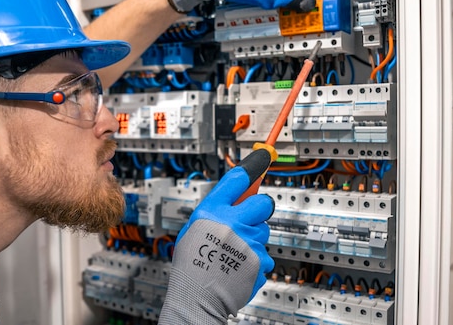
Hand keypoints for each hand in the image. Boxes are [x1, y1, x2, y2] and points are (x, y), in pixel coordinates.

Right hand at [158, 149, 274, 323]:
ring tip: (236, 251)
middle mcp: (232, 223)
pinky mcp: (260, 261)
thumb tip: (233, 200)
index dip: (251, 169)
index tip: (262, 159)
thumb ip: (213, 213)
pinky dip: (256, 261)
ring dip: (254, 238)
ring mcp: (248, 242)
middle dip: (259, 208)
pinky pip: (265, 255)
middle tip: (250, 217)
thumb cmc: (190, 265)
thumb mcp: (192, 229)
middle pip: (263, 203)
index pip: (236, 180)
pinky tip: (240, 266)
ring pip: (264, 231)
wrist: (196, 297)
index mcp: (211, 211)